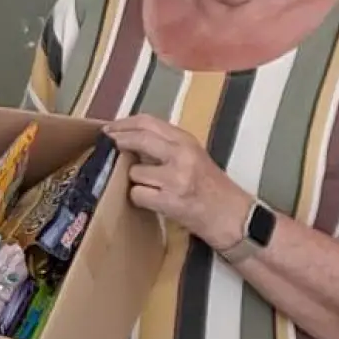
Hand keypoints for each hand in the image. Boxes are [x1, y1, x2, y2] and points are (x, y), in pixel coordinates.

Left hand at [103, 113, 250, 245]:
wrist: (232, 216)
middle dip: (118, 140)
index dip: (124, 124)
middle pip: (139, 138)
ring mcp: (176, 178)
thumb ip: (167, 145)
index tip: (110, 129)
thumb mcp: (193, 156)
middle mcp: (182, 155)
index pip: (148, 122)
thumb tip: (130, 138)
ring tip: (150, 187)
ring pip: (134, 172)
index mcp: (186, 141)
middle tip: (107, 144)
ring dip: (134, 181)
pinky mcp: (170, 200)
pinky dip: (139, 199)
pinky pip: (137, 194)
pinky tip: (152, 202)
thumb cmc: (212, 188)